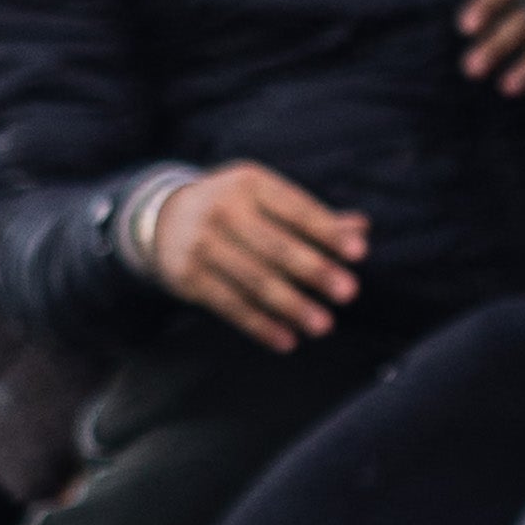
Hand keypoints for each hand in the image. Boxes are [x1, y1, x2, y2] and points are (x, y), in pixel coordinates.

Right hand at [145, 162, 369, 348]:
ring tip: (324, 326)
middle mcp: (223, 209)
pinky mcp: (188, 275)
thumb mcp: (268, 200)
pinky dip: (259, 325)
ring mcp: (202, 243)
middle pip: (276, 246)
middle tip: (349, 292)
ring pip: (254, 280)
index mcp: (250, 183)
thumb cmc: (237, 208)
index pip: (296, 208)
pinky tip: (287, 340)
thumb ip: (314, 217)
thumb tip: (361, 229)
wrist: (164, 217)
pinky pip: (229, 304)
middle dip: (314, 270)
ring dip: (291, 305)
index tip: (359, 253)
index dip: (327, 231)